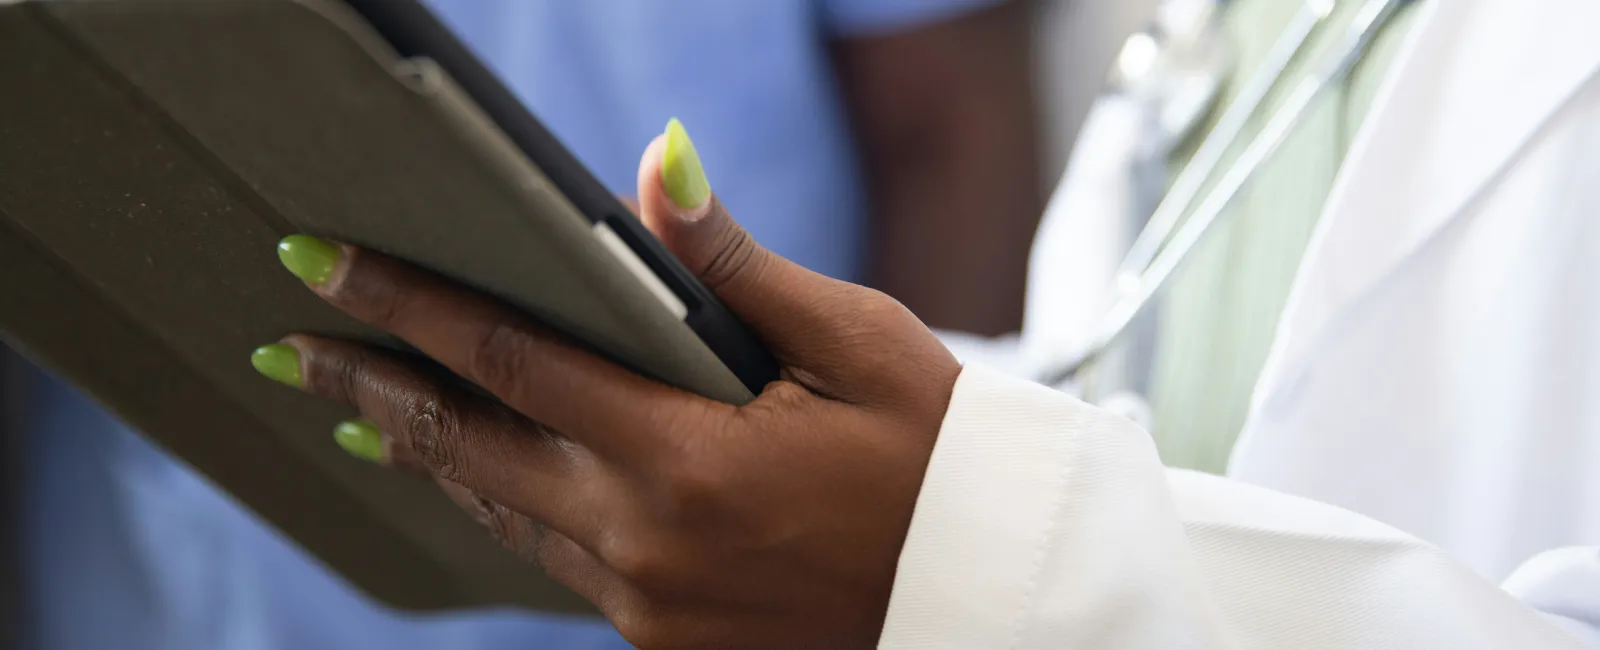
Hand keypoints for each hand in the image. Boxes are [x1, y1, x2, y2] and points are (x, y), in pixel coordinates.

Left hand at [251, 119, 961, 648]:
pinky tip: (478, 478)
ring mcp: (649, 604)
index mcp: (690, 459)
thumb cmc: (935, 456)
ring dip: (429, 455)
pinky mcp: (665, 639)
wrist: (987, 594)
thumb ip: (736, 265)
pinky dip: (508, 509)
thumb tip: (656, 168)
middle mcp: (648, 542)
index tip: (326, 265)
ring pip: (505, 513)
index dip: (409, 306)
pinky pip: (558, 561)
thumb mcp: (853, 342)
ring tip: (363, 408)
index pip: (510, 362)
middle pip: (470, 449)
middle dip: (373, 390)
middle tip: (293, 347)